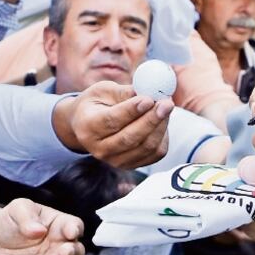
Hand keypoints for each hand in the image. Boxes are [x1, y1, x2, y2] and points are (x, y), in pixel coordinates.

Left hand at [0, 198, 83, 254]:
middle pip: (76, 249)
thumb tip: (39, 230)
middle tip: (64, 252)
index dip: (75, 229)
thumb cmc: (10, 221)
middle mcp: (59, 244)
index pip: (74, 225)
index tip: (70, 232)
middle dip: (73, 251)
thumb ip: (27, 216)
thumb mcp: (18, 209)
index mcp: (59, 224)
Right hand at [54, 81, 171, 168]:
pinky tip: (163, 120)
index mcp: (88, 126)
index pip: (111, 121)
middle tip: (166, 103)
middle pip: (130, 138)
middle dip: (152, 119)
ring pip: (146, 147)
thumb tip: (148, 91)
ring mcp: (115, 160)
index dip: (131, 110)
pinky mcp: (132, 164)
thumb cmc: (97, 103)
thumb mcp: (103, 91)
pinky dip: (163, 136)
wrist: (87, 125)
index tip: (148, 99)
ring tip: (166, 106)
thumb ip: (124, 92)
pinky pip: (155, 153)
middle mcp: (99, 149)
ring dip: (161, 126)